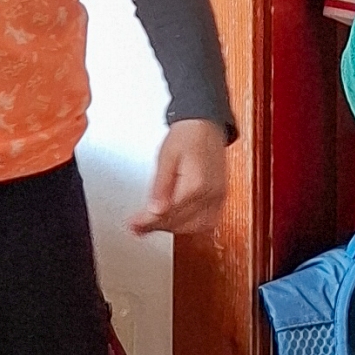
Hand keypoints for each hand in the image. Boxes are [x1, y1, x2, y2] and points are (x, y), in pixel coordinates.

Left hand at [131, 120, 229, 237]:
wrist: (205, 125)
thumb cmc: (186, 136)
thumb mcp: (166, 158)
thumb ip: (160, 187)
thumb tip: (153, 210)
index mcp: (196, 184)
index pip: (169, 212)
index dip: (148, 221)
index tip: (133, 225)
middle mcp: (211, 194)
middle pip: (182, 223)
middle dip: (158, 227)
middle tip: (138, 227)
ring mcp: (218, 197)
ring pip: (195, 227)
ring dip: (174, 229)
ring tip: (154, 224)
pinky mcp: (220, 197)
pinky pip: (208, 221)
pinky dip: (190, 226)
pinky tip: (176, 222)